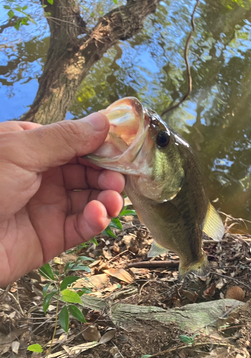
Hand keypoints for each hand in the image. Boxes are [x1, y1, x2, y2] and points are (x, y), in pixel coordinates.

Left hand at [0, 114, 124, 286]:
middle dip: (108, 174)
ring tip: (111, 199)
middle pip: (89, 171)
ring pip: (91, 198)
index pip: (77, 142)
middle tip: (118, 179)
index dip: (101, 146)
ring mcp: (50, 206)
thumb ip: (65, 137)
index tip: (123, 149)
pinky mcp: (54, 236)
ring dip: (107, 198)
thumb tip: (104, 121)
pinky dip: (96, 220)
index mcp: (33, 148)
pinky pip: (84, 226)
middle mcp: (44, 176)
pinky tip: (97, 216)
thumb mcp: (21, 151)